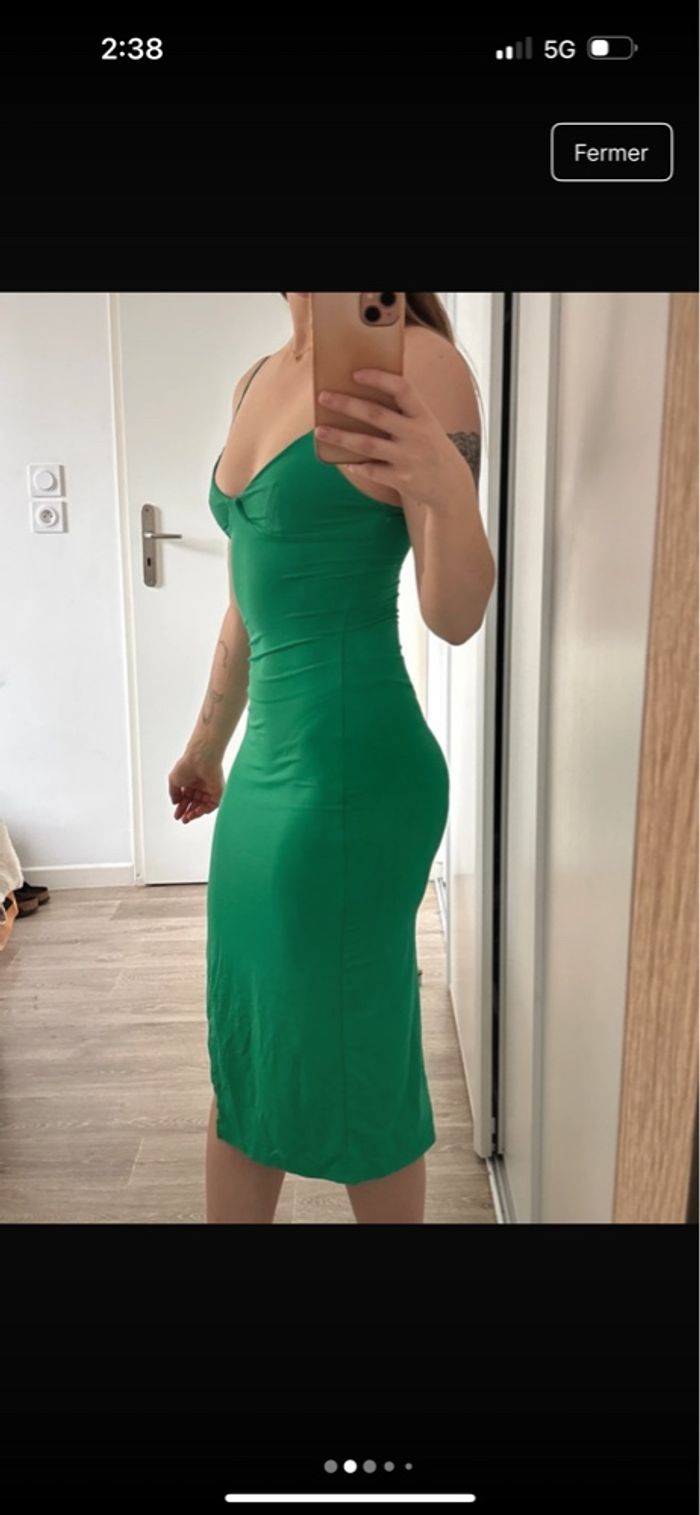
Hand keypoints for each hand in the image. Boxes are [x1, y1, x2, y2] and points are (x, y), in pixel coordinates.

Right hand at [168, 750, 224, 823]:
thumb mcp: (174, 780)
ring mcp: (209, 789)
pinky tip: (196, 812)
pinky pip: (212, 804)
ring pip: (202, 805)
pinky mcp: (217, 791)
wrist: (200, 759)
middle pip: (194, 803)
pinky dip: (204, 810)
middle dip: (187, 812)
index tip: (177, 815)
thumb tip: (175, 802)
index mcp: (190, 782)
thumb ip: (173, 793)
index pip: (186, 798)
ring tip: (187, 818)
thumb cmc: (188, 765)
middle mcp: (200, 785)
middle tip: (183, 819)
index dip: (181, 807)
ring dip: (195, 813)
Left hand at [315, 367, 468, 509]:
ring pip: (367, 444)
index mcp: (424, 415)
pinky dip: (356, 465)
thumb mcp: (426, 425)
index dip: (379, 379)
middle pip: (376, 415)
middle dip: (347, 405)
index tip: (356, 373)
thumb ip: (403, 411)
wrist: (451, 485)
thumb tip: (363, 396)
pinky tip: (343, 461)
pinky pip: (372, 471)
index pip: (402, 389)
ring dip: (341, 436)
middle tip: (323, 397)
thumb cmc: (431, 448)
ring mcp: (408, 458)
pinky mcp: (401, 479)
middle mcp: (416, 434)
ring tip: (320, 430)